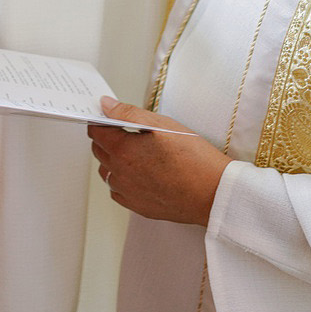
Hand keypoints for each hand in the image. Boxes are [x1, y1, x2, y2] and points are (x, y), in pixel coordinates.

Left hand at [88, 97, 233, 225]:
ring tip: (132, 152)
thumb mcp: (163, 125)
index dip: (100, 121)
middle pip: (99, 151)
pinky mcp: (138, 207)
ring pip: (107, 172)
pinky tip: (137, 174)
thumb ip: (129, 113)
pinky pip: (118, 192)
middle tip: (121, 130)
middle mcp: (120, 174)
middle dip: (105, 138)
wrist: (214, 193)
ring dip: (112, 160)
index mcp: (123, 150)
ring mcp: (128, 193)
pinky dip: (121, 181)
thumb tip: (106, 105)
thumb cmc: (194, 158)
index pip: (96, 131)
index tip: (106, 117)